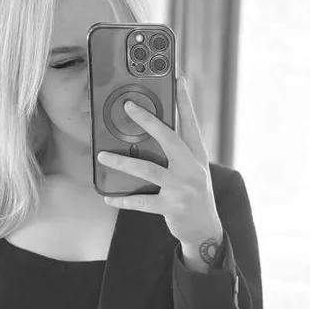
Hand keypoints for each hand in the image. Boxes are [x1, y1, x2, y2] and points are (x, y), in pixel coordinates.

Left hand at [96, 75, 222, 251]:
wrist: (206, 228)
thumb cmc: (195, 194)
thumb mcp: (194, 169)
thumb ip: (179, 152)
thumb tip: (150, 133)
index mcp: (197, 156)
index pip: (191, 123)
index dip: (185, 101)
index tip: (179, 80)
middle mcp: (192, 168)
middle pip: (169, 139)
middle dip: (148, 121)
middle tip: (129, 107)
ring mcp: (182, 188)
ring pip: (148, 169)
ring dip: (123, 162)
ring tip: (103, 156)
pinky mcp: (171, 207)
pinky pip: (141, 201)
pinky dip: (123, 199)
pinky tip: (109, 197)